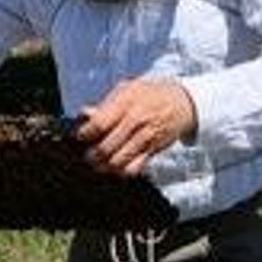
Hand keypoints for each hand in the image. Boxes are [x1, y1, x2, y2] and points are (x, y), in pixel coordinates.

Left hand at [76, 79, 195, 177]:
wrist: (182, 102)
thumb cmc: (151, 94)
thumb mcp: (127, 89)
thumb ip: (105, 103)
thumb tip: (85, 114)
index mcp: (126, 103)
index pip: (99, 123)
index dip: (85, 134)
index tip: (79, 136)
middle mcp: (135, 121)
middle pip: (106, 146)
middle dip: (91, 154)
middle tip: (86, 154)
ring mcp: (145, 137)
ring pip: (118, 161)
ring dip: (102, 166)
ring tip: (97, 163)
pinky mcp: (152, 150)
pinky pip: (133, 168)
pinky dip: (120, 171)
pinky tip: (114, 167)